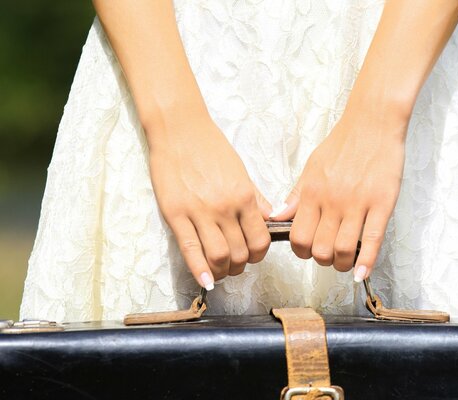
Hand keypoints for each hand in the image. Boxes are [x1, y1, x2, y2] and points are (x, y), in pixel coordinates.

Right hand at [146, 104, 272, 289]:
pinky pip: (190, 249)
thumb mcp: (241, 171)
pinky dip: (199, 269)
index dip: (259, 255)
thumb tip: (270, 218)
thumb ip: (255, 198)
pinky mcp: (176, 214)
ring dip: (221, 271)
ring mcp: (200, 212)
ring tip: (219, 271)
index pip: (260, 240)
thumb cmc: (211, 148)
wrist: (179, 130)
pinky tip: (204, 281)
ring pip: (218, 256)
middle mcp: (225, 208)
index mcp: (244, 196)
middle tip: (234, 266)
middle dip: (240, 266)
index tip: (253, 256)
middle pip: (239, 253)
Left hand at [269, 110, 406, 281]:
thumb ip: (296, 195)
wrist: (373, 122)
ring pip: (343, 250)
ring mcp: (358, 203)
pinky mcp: (382, 203)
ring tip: (345, 261)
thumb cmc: (342, 144)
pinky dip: (366, 262)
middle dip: (322, 261)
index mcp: (312, 192)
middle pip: (319, 249)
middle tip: (328, 257)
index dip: (301, 252)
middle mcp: (332, 200)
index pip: (298, 237)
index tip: (309, 251)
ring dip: (342, 263)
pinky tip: (362, 272)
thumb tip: (278, 217)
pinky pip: (372, 240)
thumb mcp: (311, 167)